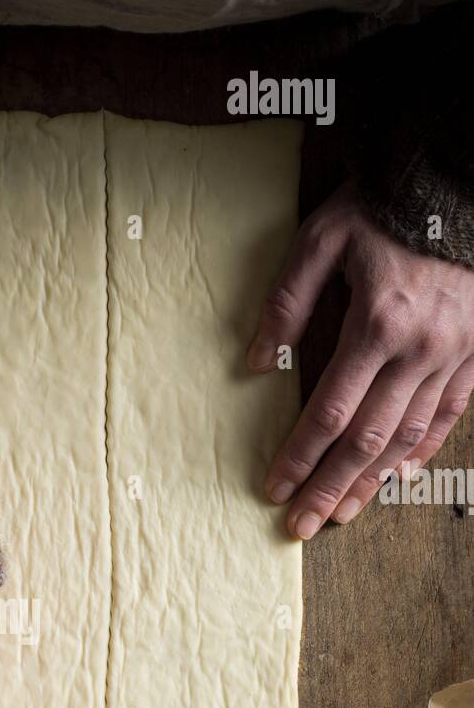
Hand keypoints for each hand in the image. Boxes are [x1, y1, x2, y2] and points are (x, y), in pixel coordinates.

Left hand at [249, 180, 473, 534]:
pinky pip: (450, 414)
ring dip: (372, 482)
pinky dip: (424, 450)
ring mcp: (453, 355)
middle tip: (301, 525)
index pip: (330, 413)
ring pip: (409, 437)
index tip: (274, 489)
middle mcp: (419, 350)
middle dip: (330, 487)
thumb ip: (286, 302)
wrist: (456, 181)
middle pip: (368, 440)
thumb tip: (253, 362)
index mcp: (377, 324)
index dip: (300, 457)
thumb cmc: (382, 205)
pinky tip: (397, 477)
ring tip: (342, 513)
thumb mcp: (321, 239)